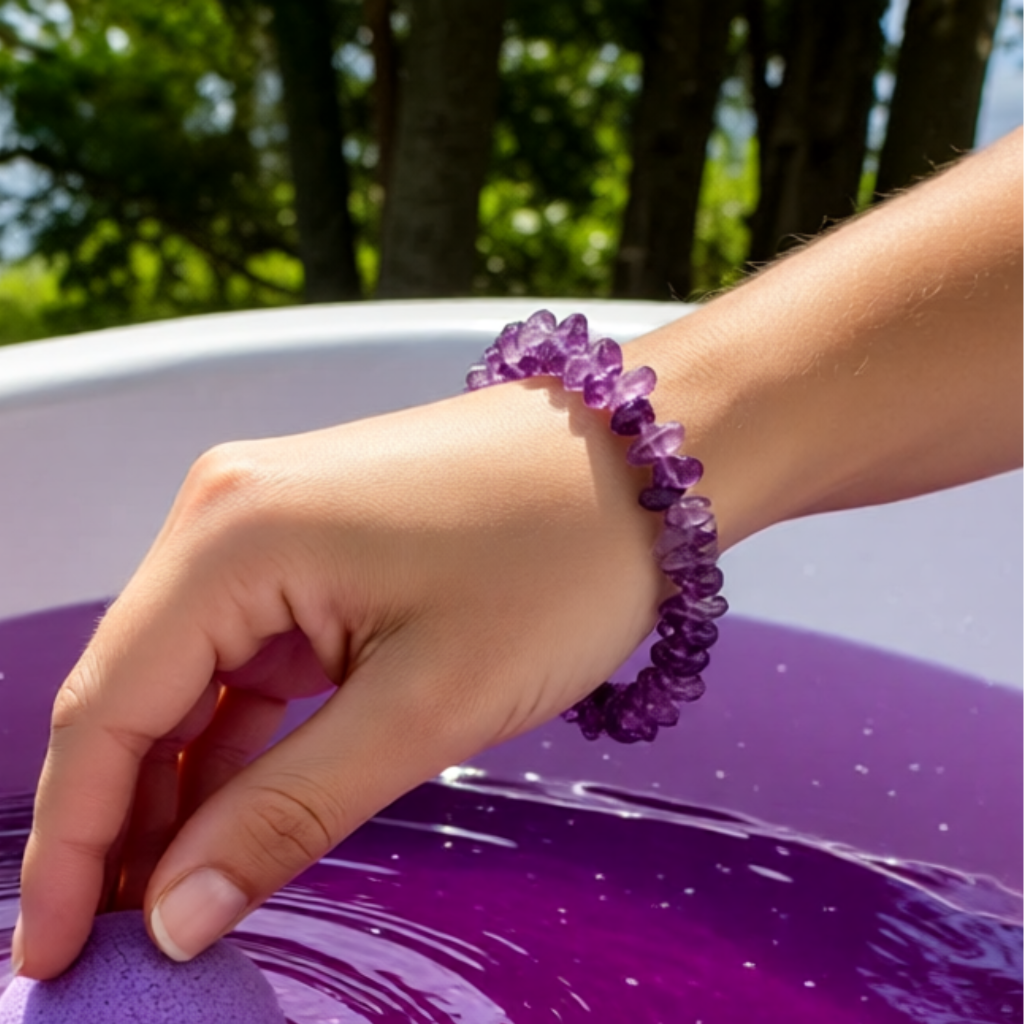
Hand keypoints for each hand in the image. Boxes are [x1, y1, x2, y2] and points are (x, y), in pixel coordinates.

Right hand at [14, 379, 666, 978]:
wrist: (647, 464)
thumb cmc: (559, 558)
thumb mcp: (427, 705)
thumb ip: (289, 811)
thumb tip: (178, 913)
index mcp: (232, 537)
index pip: (103, 709)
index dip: (68, 845)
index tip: (48, 957)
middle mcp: (227, 518)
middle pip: (134, 695)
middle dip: (121, 824)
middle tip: (117, 949)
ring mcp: (270, 529)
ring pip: (188, 682)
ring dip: (178, 789)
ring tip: (177, 901)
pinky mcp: (314, 550)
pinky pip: (247, 658)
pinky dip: (236, 740)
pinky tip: (235, 814)